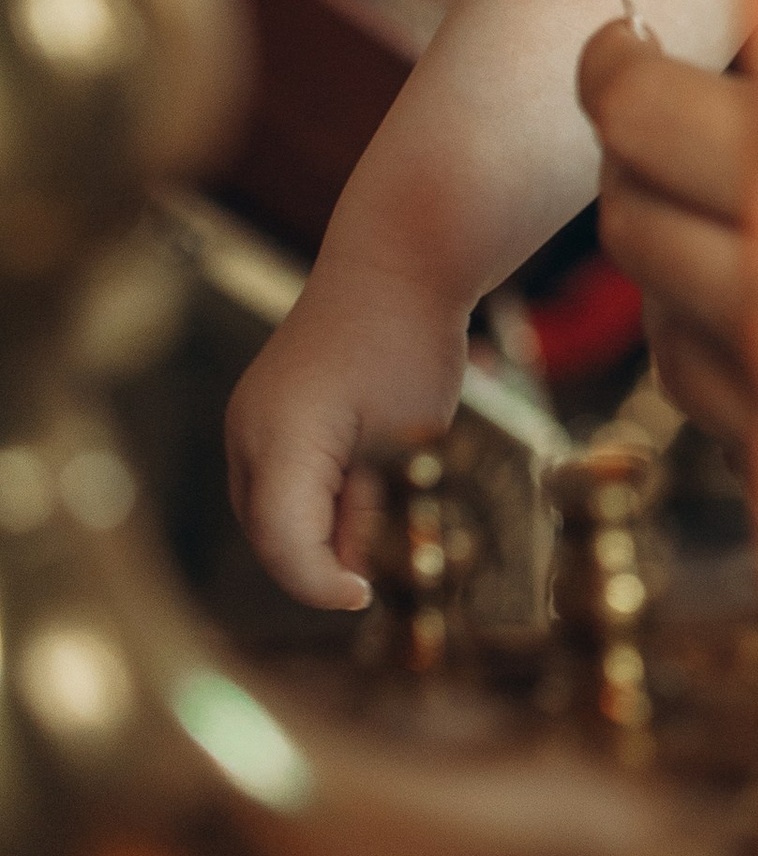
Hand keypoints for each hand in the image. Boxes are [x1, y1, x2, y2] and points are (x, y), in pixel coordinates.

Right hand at [225, 266, 471, 611]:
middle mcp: (249, 430)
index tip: (363, 596)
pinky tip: (360, 485)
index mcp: (282, 438)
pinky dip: (309, 499)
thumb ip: (368, 511)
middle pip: (266, 533)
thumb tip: (344, 570)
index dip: (320, 585)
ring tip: (372, 518)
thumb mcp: (403, 441)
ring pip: (266, 510)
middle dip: (314, 563)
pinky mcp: (260, 410)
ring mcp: (249, 417)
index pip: (283, 545)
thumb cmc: (410, 343)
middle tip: (372, 571)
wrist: (396, 260)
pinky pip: (272, 478)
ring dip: (311, 531)